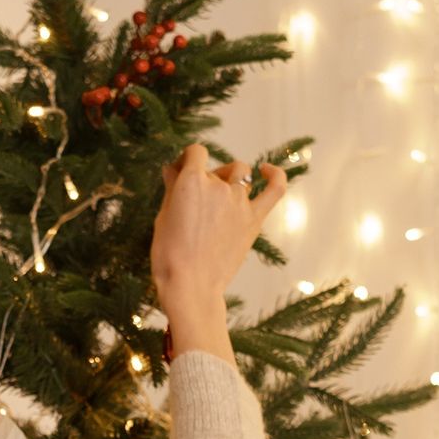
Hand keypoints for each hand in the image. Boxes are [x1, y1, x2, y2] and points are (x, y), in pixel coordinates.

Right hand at [151, 142, 288, 319]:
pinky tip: (267, 170)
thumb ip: (172, 188)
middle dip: (205, 178)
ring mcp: (239, 201)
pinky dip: (275, 175)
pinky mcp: (254, 219)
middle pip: (216, 169)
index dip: (187, 160)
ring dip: (229, 180)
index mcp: (192, 182)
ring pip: (240, 174)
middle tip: (194, 203)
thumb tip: (173, 169)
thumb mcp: (163, 217)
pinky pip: (275, 188)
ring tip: (218, 198)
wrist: (191, 286)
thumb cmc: (169, 255)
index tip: (181, 173)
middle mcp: (218, 186)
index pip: (195, 152)